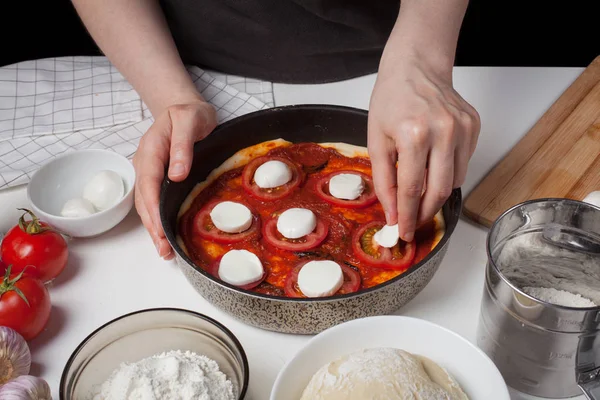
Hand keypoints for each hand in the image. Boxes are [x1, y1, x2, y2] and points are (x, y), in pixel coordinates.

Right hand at [133, 101, 216, 258]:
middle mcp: (146, 164)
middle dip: (152, 227)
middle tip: (163, 250)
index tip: (160, 229)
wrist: (186, 109)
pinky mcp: (158, 179)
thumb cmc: (189, 114)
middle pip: (144, 200)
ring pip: (147, 205)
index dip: (153, 209)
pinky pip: (155, 202)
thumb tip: (176, 174)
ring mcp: (150, 173)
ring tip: (164, 251)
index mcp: (151, 150)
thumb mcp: (189, 121)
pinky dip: (158, 220)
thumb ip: (181, 145)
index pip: (148, 184)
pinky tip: (166, 236)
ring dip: (154, 228)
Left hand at [368, 49, 479, 241]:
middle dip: (424, 213)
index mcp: (414, 134)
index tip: (403, 231)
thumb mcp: (376, 140)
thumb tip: (393, 213)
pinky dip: (447, 175)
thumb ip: (384, 180)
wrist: (415, 67)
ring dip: (436, 195)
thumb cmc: (391, 100)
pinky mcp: (474, 126)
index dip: (406, 215)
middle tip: (413, 223)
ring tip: (419, 195)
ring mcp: (463, 128)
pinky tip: (433, 167)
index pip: (411, 189)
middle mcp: (443, 131)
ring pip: (454, 181)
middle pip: (438, 191)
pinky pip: (463, 164)